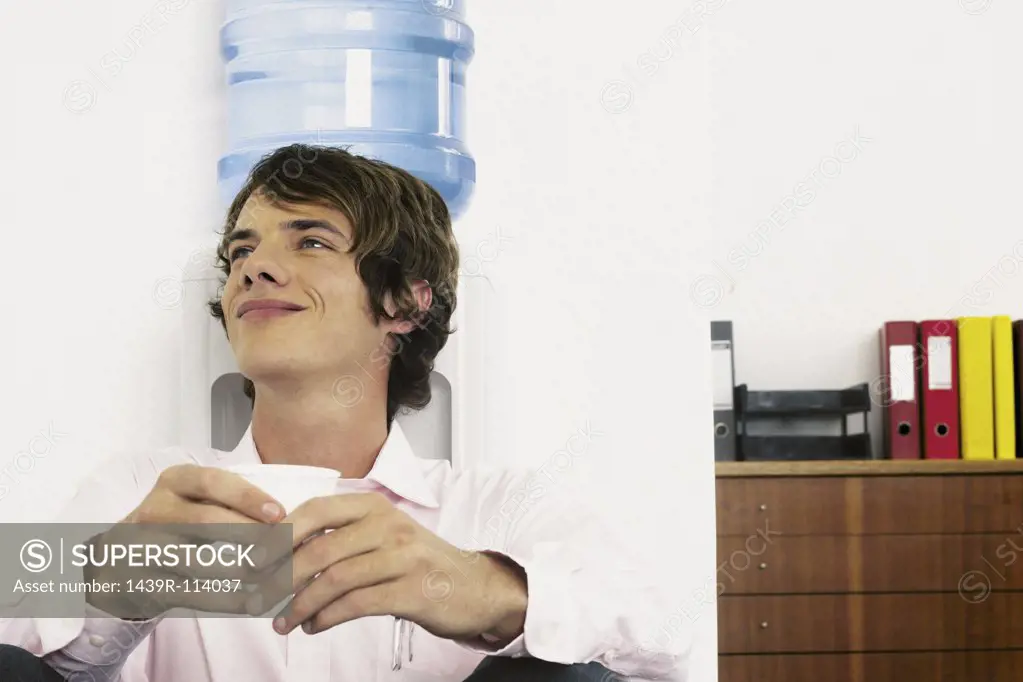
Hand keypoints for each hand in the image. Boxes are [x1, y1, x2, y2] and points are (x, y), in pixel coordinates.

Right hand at [86, 464, 287, 617]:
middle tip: (284, 548)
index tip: (280, 513)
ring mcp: (143, 547)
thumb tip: (285, 518)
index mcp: (173, 481)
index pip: (213, 481)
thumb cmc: (172, 525)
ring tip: (275, 576)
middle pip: (208, 521)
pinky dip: (227, 599)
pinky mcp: (143, 583)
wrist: (114, 563)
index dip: (248, 497)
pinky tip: (252, 601)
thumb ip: (229, 503)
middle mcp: (154, 509)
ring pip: (201, 561)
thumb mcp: (192, 501)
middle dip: (251, 535)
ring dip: (243, 571)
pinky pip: (192, 593)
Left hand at [272, 492, 527, 643]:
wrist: (474, 587)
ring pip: (335, 580)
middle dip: (283, 578)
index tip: (256, 558)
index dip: (281, 533)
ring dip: (301, 605)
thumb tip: (284, 554)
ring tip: (284, 621)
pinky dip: (327, 618)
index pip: (317, 510)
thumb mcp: (383, 536)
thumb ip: (342, 537)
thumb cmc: (419, 563)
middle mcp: (389, 525)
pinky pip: (357, 604)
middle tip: (262, 598)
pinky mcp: (411, 590)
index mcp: (375, 506)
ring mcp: (403, 557)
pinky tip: (314, 626)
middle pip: (320, 549)